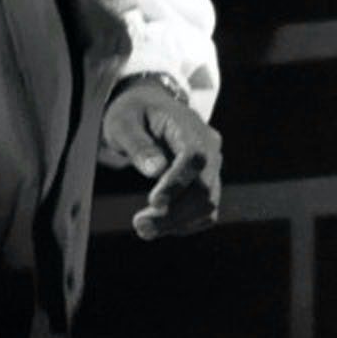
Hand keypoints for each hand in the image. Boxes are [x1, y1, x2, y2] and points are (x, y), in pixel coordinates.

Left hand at [102, 75, 221, 239]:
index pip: (194, 156)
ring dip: (178, 223)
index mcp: (189, 126)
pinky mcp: (208, 183)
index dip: (177, 182)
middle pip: (204, 187)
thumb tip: (156, 171)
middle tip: (141, 226)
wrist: (148, 109)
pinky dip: (186, 223)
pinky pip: (206, 211)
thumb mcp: (124, 123)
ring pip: (208, 204)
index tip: (154, 202)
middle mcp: (209, 147)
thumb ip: (138, 145)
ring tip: (144, 228)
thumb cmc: (133, 113)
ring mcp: (212, 167)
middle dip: (174, 212)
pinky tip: (160, 225)